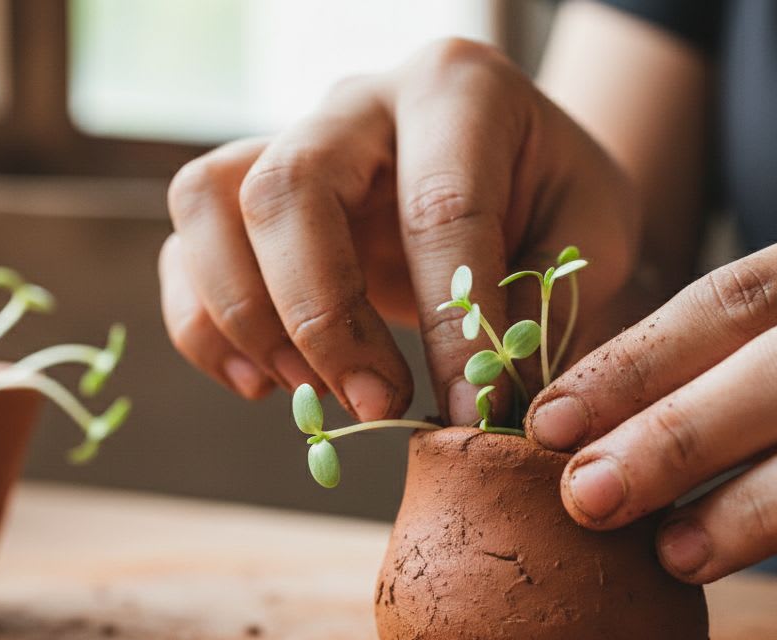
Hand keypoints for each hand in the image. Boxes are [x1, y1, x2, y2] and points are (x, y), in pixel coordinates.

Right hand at [160, 38, 637, 423]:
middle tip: (375, 404)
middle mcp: (357, 101)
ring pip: (211, 200)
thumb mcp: (590, 235)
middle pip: (290, 188)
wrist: (513, 170)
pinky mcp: (247, 191)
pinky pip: (187, 246)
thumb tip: (495, 404)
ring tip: (307, 395)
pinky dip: (203, 325)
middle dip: (323, 315)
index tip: (470, 414)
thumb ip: (545, 304)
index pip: (438, 207)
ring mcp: (288, 137)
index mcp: (457, 88)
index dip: (450, 323)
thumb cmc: (552, 199)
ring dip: (246, 315)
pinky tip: (263, 385)